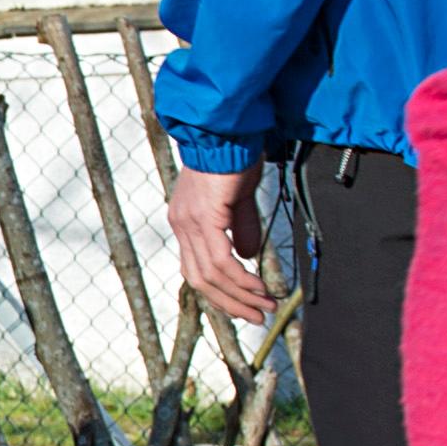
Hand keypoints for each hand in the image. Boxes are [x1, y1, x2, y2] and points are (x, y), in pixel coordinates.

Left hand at [168, 164, 272, 326]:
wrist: (228, 129)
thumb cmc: (234, 157)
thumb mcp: (239, 198)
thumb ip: (240, 227)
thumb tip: (247, 256)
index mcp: (185, 223)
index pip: (196, 270)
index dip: (220, 293)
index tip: (246, 307)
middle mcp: (181, 226)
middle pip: (200, 280)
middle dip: (231, 303)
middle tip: (259, 316)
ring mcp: (189, 223)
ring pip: (211, 275)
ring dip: (241, 295)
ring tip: (266, 305)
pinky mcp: (204, 217)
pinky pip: (220, 260)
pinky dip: (239, 279)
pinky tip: (258, 287)